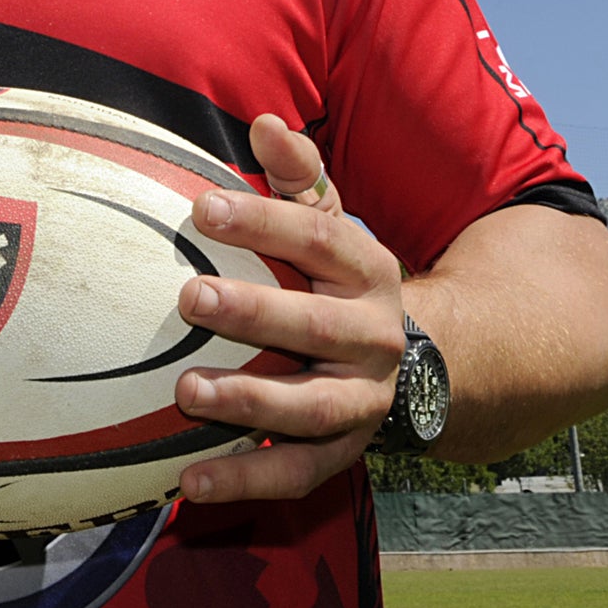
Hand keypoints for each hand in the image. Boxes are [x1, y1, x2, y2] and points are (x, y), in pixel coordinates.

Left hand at [173, 114, 406, 501]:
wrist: (422, 365)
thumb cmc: (340, 278)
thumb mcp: (331, 223)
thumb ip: (298, 177)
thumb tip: (264, 124)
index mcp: (367, 269)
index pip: (318, 238)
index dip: (262, 220)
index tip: (201, 206)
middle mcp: (372, 336)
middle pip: (316, 323)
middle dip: (254, 312)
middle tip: (189, 296)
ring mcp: (361, 399)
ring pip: (310, 407)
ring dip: (249, 403)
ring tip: (185, 392)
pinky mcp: (343, 452)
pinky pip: (297, 475)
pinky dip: (246, 482)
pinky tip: (190, 483)